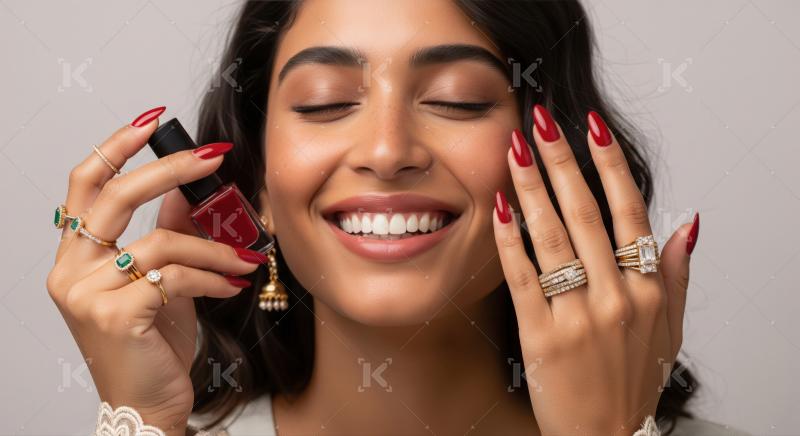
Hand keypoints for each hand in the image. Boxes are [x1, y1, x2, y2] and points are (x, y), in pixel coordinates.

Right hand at [46, 109, 263, 434]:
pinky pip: (176, 276)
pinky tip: (233, 287)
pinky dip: (213, 277)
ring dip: (214, 247)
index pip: (84, 185)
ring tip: (244, 259)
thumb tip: (189, 188)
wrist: (146, 404)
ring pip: (161, 241)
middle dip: (171, 168)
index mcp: (75, 256)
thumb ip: (166, 233)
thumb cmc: (150, 345)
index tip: (152, 119)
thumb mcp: (157, 281)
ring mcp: (88, 294)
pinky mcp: (117, 315)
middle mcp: (70, 271)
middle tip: (214, 156)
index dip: (115, 146)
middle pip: (116, 196)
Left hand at [493, 106, 697, 434]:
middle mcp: (616, 297)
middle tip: (540, 120)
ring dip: (532, 187)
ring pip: (553, 238)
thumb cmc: (631, 380)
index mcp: (647, 289)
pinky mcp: (542, 337)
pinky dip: (510, 242)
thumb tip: (687, 222)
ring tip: (514, 149)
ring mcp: (578, 317)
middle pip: (586, 213)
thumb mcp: (670, 330)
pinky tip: (498, 209)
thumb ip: (677, 275)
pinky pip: (522, 278)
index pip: (628, 211)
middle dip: (560, 160)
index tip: (589, 126)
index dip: (608, 164)